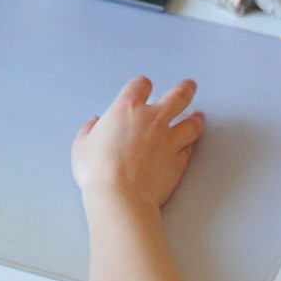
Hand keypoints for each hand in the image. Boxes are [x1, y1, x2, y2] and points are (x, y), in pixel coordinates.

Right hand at [71, 76, 204, 212]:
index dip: (143, 84)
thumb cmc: (98, 170)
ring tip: (199, 117)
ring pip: (192, 123)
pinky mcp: (179, 160)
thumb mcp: (82, 146)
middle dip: (186, 89)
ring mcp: (169, 139)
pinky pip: (190, 148)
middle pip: (178, 96)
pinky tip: (191, 144)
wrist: (120, 195)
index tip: (144, 87)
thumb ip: (89, 131)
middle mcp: (152, 119)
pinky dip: (191, 144)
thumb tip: (94, 124)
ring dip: (196, 119)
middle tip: (190, 86)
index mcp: (126, 109)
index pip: (140, 85)